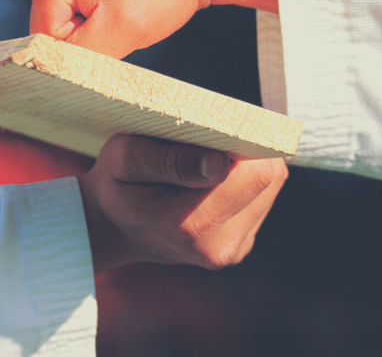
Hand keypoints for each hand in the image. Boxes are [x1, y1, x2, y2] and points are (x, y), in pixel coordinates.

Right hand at [28, 0, 276, 58]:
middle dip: (85, 40)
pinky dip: (97, 22)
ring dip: (93, 33)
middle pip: (49, 31)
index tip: (111, 34)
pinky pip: (74, 14)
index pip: (43, 37)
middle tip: (119, 21)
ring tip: (122, 12)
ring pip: (64, 27)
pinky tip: (119, 8)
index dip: (78, 48)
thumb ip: (77, 60)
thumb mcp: (119, 32)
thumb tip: (50, 80)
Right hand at [79, 134, 287, 272]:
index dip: (247, 142)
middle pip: (269, 178)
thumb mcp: (123, 158)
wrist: (112, 230)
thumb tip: (221, 164)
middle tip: (209, 144)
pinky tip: (210, 185)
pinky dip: (242, 185)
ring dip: (245, 169)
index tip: (224, 130)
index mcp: (189, 224)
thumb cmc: (115, 184)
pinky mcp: (239, 248)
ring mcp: (231, 251)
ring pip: (270, 188)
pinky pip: (260, 201)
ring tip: (204, 165)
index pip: (256, 173)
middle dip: (247, 152)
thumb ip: (168, 159)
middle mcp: (217, 246)